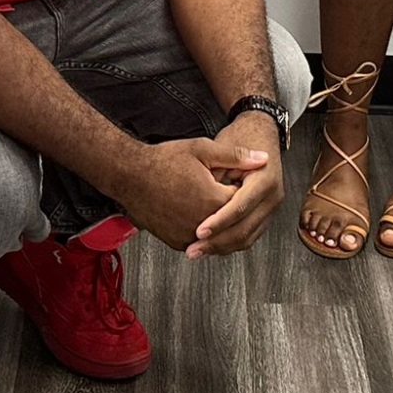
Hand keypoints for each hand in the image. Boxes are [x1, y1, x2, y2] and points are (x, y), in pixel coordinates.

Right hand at [115, 137, 260, 251]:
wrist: (130, 175)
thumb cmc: (164, 160)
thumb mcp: (202, 150)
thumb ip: (236, 157)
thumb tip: (263, 159)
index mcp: (215, 200)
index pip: (242, 199)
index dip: (238, 186)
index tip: (232, 176)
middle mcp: (205, 224)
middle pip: (231, 220)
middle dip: (230, 205)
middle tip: (216, 186)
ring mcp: (190, 236)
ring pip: (216, 233)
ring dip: (218, 220)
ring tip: (204, 197)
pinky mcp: (178, 242)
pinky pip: (199, 239)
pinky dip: (202, 230)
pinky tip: (195, 211)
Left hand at [186, 114, 284, 258]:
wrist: (260, 132)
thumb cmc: (240, 137)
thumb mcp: (224, 149)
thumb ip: (216, 175)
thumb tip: (202, 199)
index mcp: (265, 179)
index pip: (239, 208)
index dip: (218, 222)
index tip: (198, 232)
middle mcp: (273, 197)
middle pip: (245, 229)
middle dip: (217, 242)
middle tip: (193, 249)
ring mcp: (271, 208)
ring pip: (247, 237)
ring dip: (222, 247)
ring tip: (198, 251)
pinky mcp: (265, 214)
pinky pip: (248, 235)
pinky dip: (229, 243)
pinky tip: (210, 245)